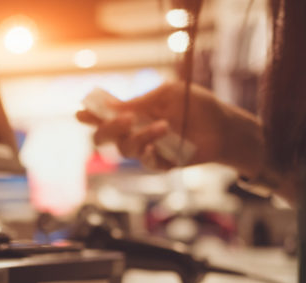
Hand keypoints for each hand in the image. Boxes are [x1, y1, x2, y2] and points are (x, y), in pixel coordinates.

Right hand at [76, 81, 263, 174]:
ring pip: (125, 149)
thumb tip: (110, 107)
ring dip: (141, 136)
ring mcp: (146, 149)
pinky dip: (149, 153)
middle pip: (103, 139)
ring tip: (163, 125)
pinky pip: (145, 163)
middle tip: (125, 119)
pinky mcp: (161, 164)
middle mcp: (134, 132)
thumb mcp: (167, 94)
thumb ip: (139, 101)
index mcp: (133, 113)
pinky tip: (157, 145)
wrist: (224, 127)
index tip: (81, 112)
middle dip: (107, 129)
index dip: (89, 115)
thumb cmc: (196, 105)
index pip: (103, 115)